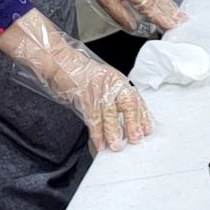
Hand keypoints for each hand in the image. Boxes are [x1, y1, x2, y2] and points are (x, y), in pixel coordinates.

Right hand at [0, 9, 151, 150]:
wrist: (61, 63)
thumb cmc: (81, 75)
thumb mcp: (104, 82)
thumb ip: (116, 99)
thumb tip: (128, 122)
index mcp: (118, 80)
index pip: (135, 98)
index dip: (142, 115)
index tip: (147, 129)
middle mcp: (110, 83)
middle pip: (127, 103)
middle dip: (132, 122)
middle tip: (135, 138)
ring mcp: (98, 89)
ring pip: (109, 113)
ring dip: (113, 131)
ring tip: (116, 146)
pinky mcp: (84, 96)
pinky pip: (93, 118)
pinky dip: (96, 133)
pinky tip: (99, 144)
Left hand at [63, 0, 186, 35]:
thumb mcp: (107, 1)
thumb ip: (121, 17)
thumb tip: (133, 27)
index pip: (156, 13)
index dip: (166, 23)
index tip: (176, 31)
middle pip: (164, 5)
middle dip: (175, 17)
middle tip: (187, 27)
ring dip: (172, 9)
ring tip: (182, 19)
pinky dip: (165, 0)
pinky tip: (169, 6)